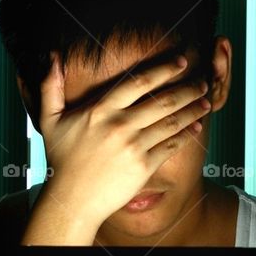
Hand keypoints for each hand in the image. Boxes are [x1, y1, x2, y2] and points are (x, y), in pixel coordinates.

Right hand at [35, 51, 210, 227]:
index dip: (164, 70)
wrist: (73, 200)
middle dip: (187, 89)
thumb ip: (51, 86)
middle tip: (202, 82)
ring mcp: (133, 147)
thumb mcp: (49, 120)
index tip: (181, 62)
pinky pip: (170, 147)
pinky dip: (186, 136)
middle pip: (162, 101)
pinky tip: (196, 128)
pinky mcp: (143, 167)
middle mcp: (120, 125)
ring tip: (206, 102)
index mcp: (101, 110)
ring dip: (192, 110)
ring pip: (171, 122)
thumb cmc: (62, 160)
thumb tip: (53, 56)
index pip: (139, 82)